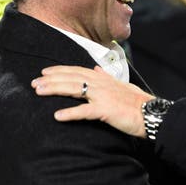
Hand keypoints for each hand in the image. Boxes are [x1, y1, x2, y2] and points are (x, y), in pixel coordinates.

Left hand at [31, 65, 153, 137]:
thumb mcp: (123, 85)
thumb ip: (108, 77)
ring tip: (38, 91)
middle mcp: (102, 84)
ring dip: (54, 89)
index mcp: (105, 79)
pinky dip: (70, 113)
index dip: (60, 70)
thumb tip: (97, 68)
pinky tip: (57, 116)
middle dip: (51, 79)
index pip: (78, 70)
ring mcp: (103, 96)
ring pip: (74, 89)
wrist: (152, 113)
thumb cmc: (138, 102)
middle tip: (33, 82)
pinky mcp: (106, 110)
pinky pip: (85, 111)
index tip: (45, 72)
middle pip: (72, 78)